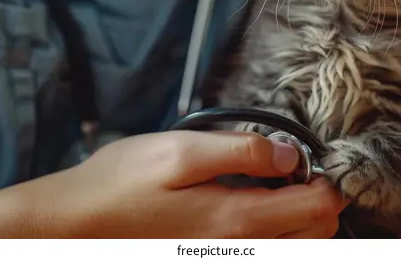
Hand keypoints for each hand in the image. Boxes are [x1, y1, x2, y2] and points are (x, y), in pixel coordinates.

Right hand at [63, 130, 347, 237]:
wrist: (76, 225)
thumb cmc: (123, 184)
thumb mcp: (181, 151)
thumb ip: (240, 151)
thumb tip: (289, 154)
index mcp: (237, 221)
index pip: (319, 209)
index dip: (324, 178)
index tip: (304, 157)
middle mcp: (241, 253)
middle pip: (316, 234)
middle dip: (315, 198)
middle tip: (285, 169)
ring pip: (295, 248)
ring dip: (297, 217)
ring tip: (267, 186)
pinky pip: (266, 253)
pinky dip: (275, 232)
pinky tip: (248, 208)